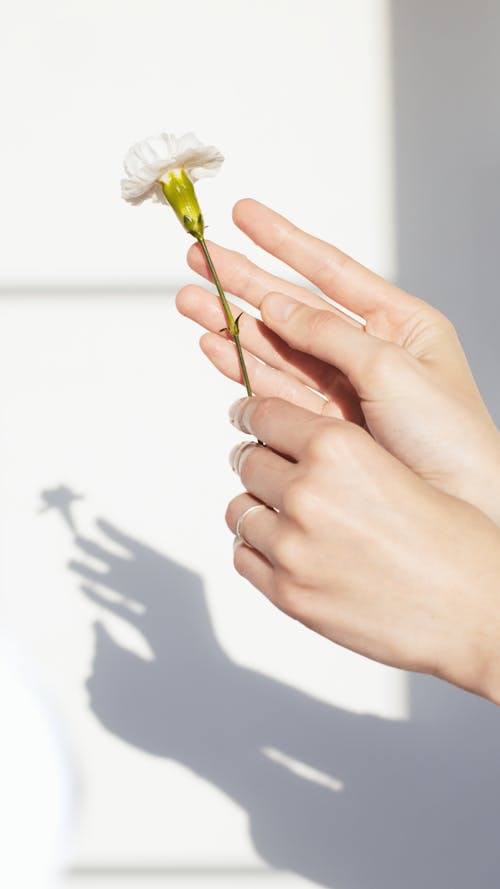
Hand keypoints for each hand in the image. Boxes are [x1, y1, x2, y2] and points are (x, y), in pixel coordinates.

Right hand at [176, 199, 499, 523]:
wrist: (462, 507)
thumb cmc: (452, 439)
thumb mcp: (394, 370)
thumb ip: (331, 334)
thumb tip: (276, 305)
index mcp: (400, 324)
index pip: (331, 270)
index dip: (283, 240)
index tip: (244, 216)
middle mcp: (368, 351)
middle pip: (292, 306)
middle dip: (243, 282)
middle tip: (198, 259)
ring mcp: (344, 389)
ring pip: (276, 347)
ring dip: (231, 324)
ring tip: (191, 303)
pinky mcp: (325, 425)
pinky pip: (273, 388)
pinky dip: (240, 368)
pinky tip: (215, 346)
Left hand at [227, 396, 499, 704]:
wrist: (474, 609)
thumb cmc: (452, 540)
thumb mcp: (393, 465)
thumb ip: (335, 454)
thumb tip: (287, 446)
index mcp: (337, 448)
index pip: (263, 414)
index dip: (251, 415)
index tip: (243, 418)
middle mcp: (307, 492)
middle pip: (248, 461)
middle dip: (260, 463)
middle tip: (274, 472)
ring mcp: (292, 546)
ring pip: (240, 509)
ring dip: (257, 508)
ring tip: (285, 517)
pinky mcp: (289, 592)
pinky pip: (243, 557)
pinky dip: (257, 550)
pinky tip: (284, 550)